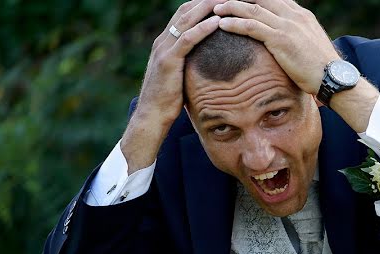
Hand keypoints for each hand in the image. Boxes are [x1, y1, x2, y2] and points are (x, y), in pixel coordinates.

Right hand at [121, 0, 223, 171]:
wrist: (152, 116)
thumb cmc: (169, 100)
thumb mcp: (182, 76)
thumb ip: (191, 64)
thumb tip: (210, 63)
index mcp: (166, 42)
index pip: (186, 13)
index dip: (204, 4)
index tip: (224, 0)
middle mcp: (163, 40)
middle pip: (187, 10)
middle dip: (208, 0)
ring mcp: (164, 48)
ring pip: (187, 19)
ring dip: (208, 7)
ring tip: (228, 0)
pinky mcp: (168, 60)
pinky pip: (186, 39)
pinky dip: (202, 28)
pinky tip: (217, 22)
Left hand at [213, 0, 341, 96]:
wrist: (335, 79)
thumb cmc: (323, 69)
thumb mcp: (310, 46)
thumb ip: (297, 37)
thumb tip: (287, 43)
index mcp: (301, 15)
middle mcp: (294, 15)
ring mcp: (287, 25)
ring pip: (252, 8)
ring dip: (231, 6)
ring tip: (215, 8)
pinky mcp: (281, 39)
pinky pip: (251, 26)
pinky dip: (234, 23)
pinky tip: (222, 24)